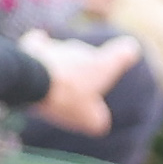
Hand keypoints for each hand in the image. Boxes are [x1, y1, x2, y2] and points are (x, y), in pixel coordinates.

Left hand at [24, 31, 138, 129]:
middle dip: (86, 73)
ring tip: (55, 90)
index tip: (130, 49)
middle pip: (90, 58)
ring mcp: (59, 46)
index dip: (127, 52)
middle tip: (78, 96)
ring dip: (63, 68)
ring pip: (66, 56)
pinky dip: (41, 48)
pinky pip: (41, 43)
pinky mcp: (36, 46)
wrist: (33, 82)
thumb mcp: (89, 119)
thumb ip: (98, 119)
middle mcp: (83, 50)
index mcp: (103, 65)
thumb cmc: (67, 99)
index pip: (123, 53)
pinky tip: (38, 52)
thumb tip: (98, 120)